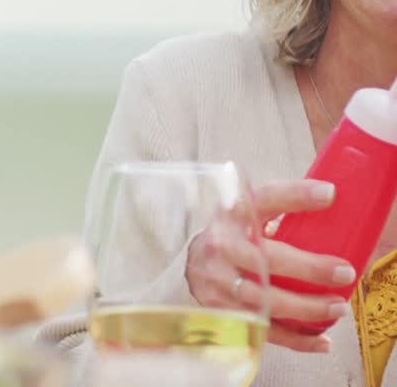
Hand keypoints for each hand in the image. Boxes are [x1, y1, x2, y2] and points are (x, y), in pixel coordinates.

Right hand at [185, 179, 355, 352]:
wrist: (191, 263)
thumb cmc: (232, 236)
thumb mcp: (246, 213)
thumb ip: (278, 208)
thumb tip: (330, 200)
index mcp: (232, 215)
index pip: (263, 199)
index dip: (295, 196)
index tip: (329, 195)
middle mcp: (222, 246)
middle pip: (266, 259)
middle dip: (309, 268)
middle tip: (344, 272)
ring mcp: (219, 282)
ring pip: (265, 299)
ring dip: (305, 307)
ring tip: (337, 308)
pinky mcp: (223, 311)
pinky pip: (263, 329)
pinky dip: (295, 339)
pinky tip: (321, 340)